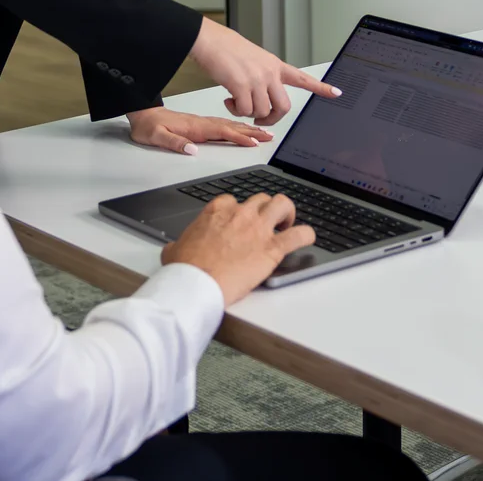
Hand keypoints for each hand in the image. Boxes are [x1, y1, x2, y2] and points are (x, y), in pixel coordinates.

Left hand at [127, 107, 273, 155]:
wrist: (142, 113)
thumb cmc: (148, 126)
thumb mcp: (156, 136)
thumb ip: (174, 142)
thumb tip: (192, 149)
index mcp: (195, 127)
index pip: (221, 132)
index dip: (239, 137)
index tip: (254, 142)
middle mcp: (202, 123)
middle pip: (231, 127)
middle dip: (252, 131)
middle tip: (270, 136)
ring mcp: (203, 123)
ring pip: (230, 125)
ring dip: (248, 128)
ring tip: (264, 132)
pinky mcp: (201, 124)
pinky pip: (224, 125)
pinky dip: (237, 127)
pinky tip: (244, 129)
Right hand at [163, 192, 315, 303]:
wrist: (197, 284)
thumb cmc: (186, 269)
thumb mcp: (173, 251)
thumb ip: (179, 245)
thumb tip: (174, 249)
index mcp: (217, 211)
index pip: (235, 200)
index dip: (240, 211)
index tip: (241, 222)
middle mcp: (240, 213)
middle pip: (261, 199)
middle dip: (265, 209)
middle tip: (266, 223)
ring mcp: (258, 228)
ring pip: (282, 204)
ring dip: (287, 212)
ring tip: (287, 223)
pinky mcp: (272, 248)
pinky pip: (299, 234)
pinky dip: (307, 234)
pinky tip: (308, 238)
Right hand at [189, 18, 338, 125]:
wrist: (209, 40)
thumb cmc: (226, 48)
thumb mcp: (254, 58)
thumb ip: (263, 74)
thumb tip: (262, 93)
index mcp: (275, 65)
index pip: (303, 78)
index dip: (321, 87)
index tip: (337, 92)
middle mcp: (270, 73)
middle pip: (284, 107)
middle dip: (271, 119)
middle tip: (259, 118)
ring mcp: (257, 79)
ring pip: (262, 111)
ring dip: (248, 113)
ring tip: (236, 102)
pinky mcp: (242, 86)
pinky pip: (244, 110)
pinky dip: (235, 110)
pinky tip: (228, 99)